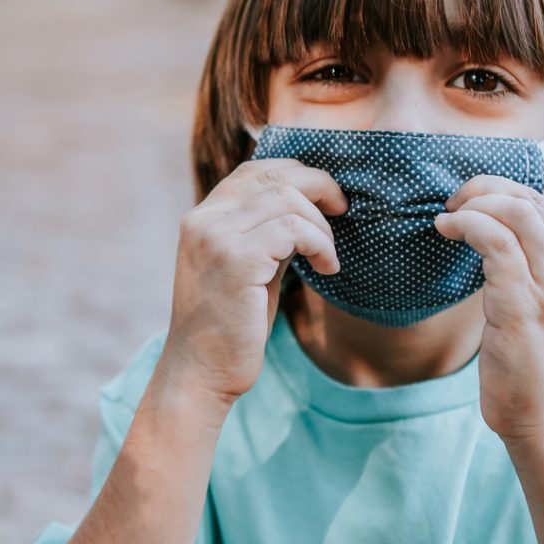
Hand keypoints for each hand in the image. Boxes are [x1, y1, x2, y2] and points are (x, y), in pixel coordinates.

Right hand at [161, 159, 344, 408]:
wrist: (201, 372)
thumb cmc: (230, 327)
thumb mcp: (246, 267)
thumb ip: (265, 233)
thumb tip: (310, 206)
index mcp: (202, 218)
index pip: (255, 170)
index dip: (298, 174)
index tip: (326, 198)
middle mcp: (204, 219)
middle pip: (274, 175)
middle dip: (319, 187)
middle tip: (342, 211)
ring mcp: (217, 237)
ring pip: (289, 199)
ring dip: (322, 226)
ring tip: (327, 257)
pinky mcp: (236, 259)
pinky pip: (294, 230)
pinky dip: (320, 244)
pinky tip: (326, 269)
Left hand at [435, 175, 543, 446]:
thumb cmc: (541, 369)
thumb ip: (537, 271)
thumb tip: (494, 235)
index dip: (502, 192)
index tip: (471, 202)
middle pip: (530, 199)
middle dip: (484, 189)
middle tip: (453, 204)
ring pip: (514, 212)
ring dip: (473, 205)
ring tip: (447, 218)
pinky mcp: (524, 305)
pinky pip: (494, 242)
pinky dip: (466, 226)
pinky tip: (446, 231)